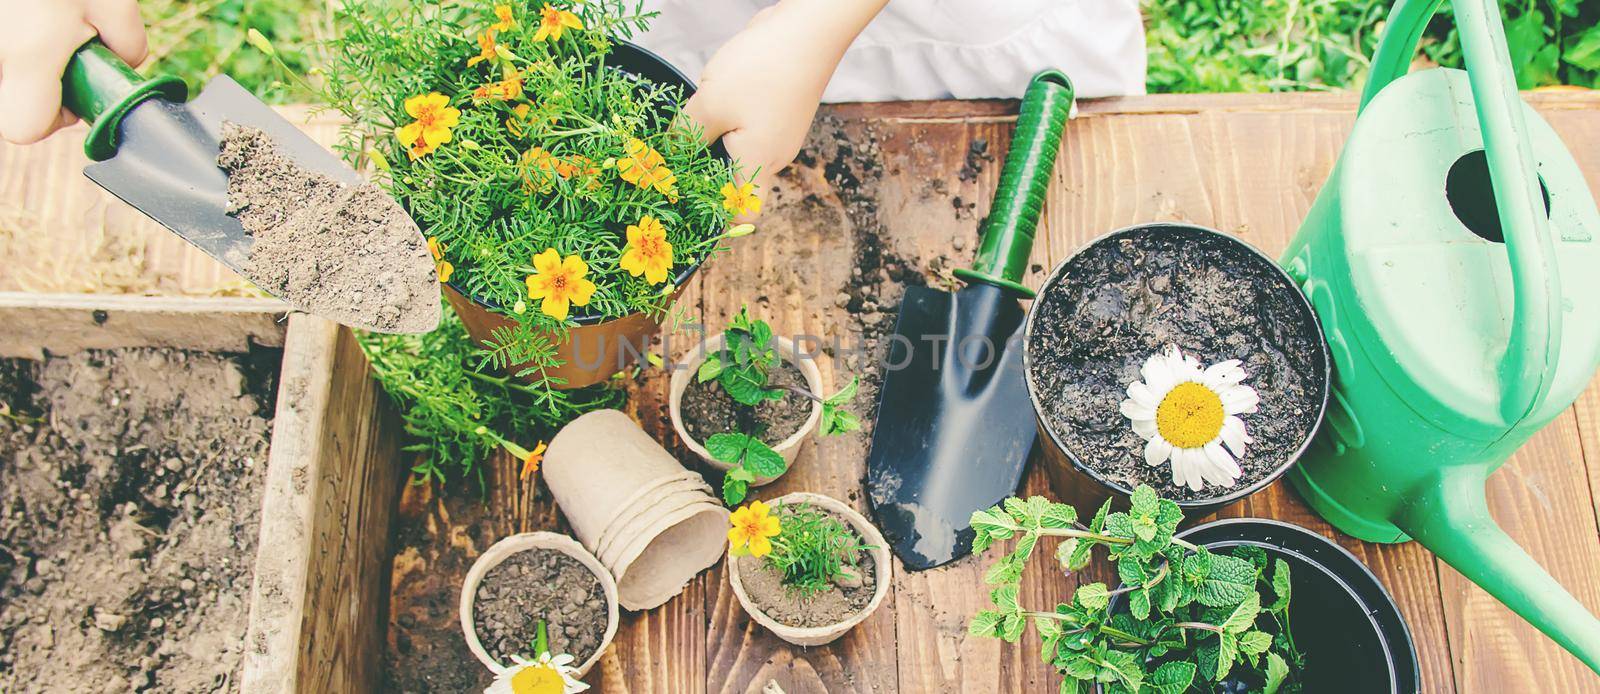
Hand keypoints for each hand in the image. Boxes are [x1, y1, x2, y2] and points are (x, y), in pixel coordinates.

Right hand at [0, 0, 146, 144]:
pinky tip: (26, 17)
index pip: (25, 128)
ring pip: (0, 77)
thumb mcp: (113, 2)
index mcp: (28, 54)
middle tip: (62, 51)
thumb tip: (122, 70)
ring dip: (23, 65)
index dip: (54, 118)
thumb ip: (127, 47)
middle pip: (7, 104)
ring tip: (43, 26)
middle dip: (37, 90)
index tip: (76, 90)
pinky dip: (11, 43)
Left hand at [682, 0, 886, 216]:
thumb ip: (686, 135)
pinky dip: (730, 123)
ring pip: (743, 152)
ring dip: (717, 145)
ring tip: (690, 128)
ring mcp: (781, 133)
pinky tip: (714, 102)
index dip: (720, 220)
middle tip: (674, 166)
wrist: (809, 29)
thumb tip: (668, 156)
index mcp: (760, 163)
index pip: (744, 213)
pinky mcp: (781, 111)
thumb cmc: (762, 69)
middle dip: (709, 176)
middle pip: (741, 182)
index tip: (690, 211)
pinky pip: (750, 129)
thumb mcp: (711, 103)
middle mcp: (776, 155)